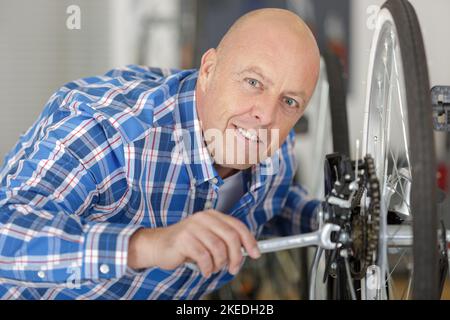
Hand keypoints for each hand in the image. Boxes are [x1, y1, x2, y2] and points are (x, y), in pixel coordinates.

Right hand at [127, 209, 260, 276]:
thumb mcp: (209, 238)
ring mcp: (193, 227)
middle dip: (236, 257)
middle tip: (233, 269)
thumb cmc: (187, 244)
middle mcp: (203, 218)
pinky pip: (204, 258)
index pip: (238, 226)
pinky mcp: (183, 240)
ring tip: (212, 268)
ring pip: (218, 250)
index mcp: (213, 215)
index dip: (249, 241)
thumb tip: (249, 251)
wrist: (158, 245)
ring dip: (219, 264)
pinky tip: (204, 270)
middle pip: (231, 238)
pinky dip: (207, 268)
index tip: (256, 254)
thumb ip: (226, 241)